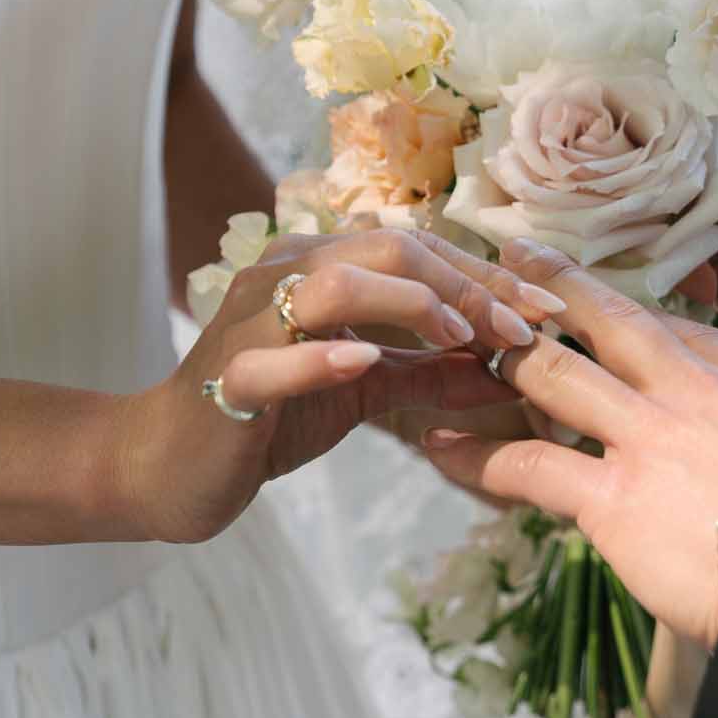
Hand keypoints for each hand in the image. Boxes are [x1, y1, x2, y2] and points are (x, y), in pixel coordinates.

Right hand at [120, 227, 563, 544]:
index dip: (488, 277)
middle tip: (524, 330)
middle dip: (467, 286)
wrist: (167, 468)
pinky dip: (323, 356)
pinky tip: (367, 361)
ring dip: (410, 305)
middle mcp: (283, 275)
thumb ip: (429, 373)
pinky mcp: (225, 379)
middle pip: (387, 249)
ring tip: (464, 339)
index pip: (417, 250)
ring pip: (335, 283)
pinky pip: (274, 358)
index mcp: (319, 269)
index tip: (550, 313)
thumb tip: (506, 368)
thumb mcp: (363, 389)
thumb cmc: (267, 417)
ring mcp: (250, 323)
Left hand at [419, 241, 717, 647]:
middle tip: (514, 261)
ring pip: (556, 375)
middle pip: (611, 323)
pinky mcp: (613, 499)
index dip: (632, 318)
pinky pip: (527, 468)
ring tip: (459, 336)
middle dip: (557, 287)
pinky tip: (439, 446)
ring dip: (503, 355)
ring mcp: (647, 440)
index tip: (603, 305)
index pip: (681, 334)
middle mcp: (694, 394)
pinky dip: (476, 457)